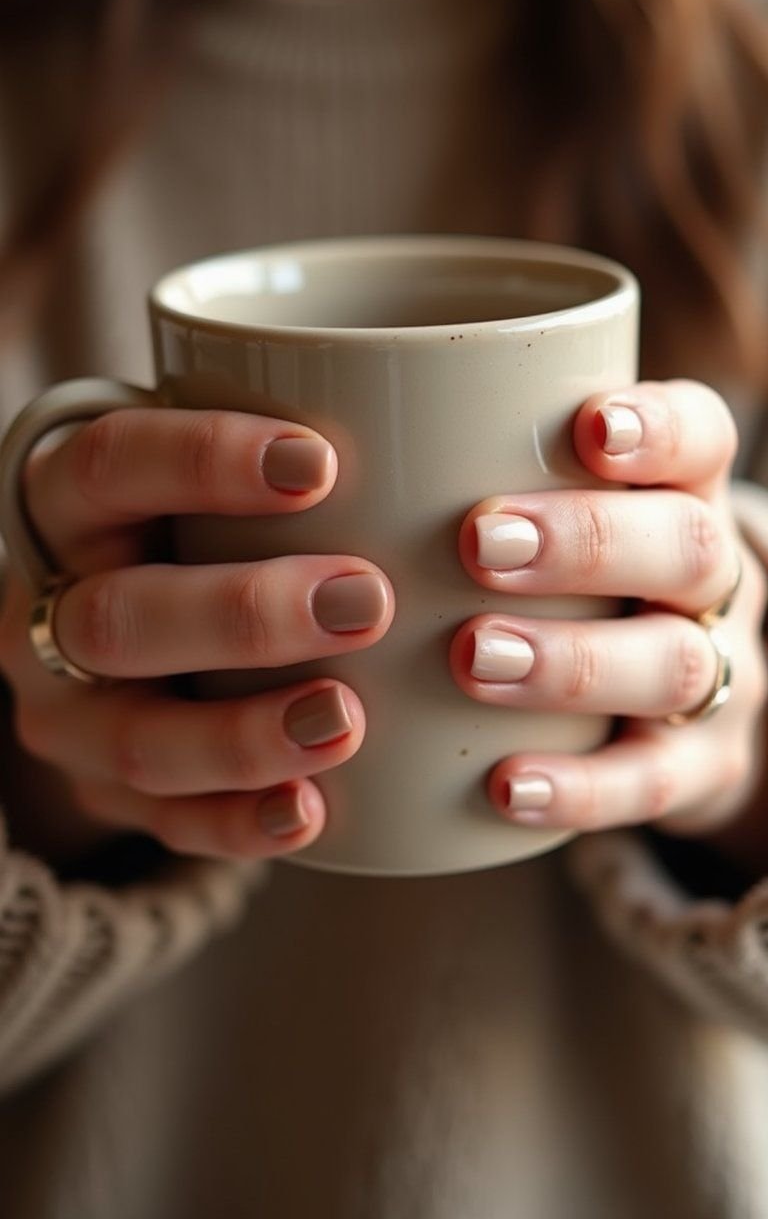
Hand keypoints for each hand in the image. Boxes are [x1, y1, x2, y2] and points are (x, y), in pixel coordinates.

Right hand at [0, 409, 393, 860]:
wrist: (124, 622)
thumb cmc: (197, 522)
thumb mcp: (212, 468)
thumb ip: (294, 451)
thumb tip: (468, 423)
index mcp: (69, 504)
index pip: (111, 465)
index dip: (204, 461)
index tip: (322, 463)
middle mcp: (47, 610)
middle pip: (119, 617)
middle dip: (245, 614)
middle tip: (368, 602)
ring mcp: (72, 715)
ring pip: (137, 740)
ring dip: (244, 735)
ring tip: (348, 720)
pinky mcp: (109, 794)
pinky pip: (167, 824)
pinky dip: (241, 823)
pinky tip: (313, 811)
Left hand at [450, 381, 767, 839]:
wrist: (669, 709)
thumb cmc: (565, 579)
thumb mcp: (545, 509)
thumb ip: (468, 473)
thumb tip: (303, 443)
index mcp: (679, 493)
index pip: (702, 437)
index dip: (660, 428)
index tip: (588, 426)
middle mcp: (706, 581)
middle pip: (689, 547)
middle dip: (587, 543)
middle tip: (479, 544)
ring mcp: (712, 678)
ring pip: (674, 664)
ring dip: (573, 662)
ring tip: (475, 658)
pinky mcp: (689, 773)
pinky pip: (649, 784)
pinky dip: (579, 786)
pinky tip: (505, 788)